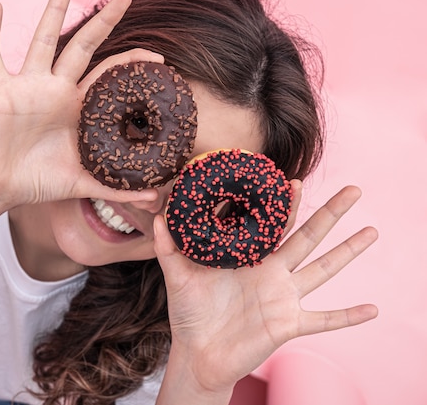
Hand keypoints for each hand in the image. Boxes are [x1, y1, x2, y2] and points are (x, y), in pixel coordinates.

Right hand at [0, 0, 161, 212]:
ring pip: (42, 41)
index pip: (108, 75)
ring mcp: (27, 86)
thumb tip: (154, 199)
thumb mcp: (81, 183)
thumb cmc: (37, 182)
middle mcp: (55, 89)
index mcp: (77, 107)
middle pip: (82, 46)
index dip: (131, 64)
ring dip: (52, 11)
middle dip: (104, 21)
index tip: (159, 58)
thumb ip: (116, 189)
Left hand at [153, 184, 378, 392]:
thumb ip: (169, 248)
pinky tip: (373, 309)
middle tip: (353, 190)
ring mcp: (283, 297)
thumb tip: (160, 217)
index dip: (284, 204)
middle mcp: (272, 273)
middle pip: (307, 237)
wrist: (197, 354)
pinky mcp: (288, 324)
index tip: (292, 180)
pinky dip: (348, 316)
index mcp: (249, 258)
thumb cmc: (190, 314)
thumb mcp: (178, 277)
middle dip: (330, 213)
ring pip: (323, 269)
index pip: (272, 224)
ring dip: (348, 252)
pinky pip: (324, 320)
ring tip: (371, 231)